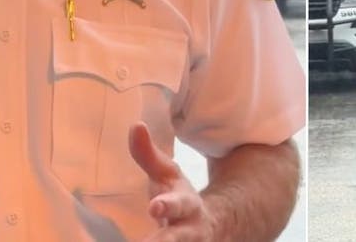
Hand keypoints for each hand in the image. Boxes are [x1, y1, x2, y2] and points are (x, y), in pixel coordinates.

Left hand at [129, 123, 217, 241]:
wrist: (220, 227)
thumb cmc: (181, 200)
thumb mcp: (169, 177)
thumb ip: (149, 156)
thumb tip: (135, 126)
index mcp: (186, 207)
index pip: (177, 204)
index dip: (167, 206)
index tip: (155, 207)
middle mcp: (190, 233)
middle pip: (178, 240)